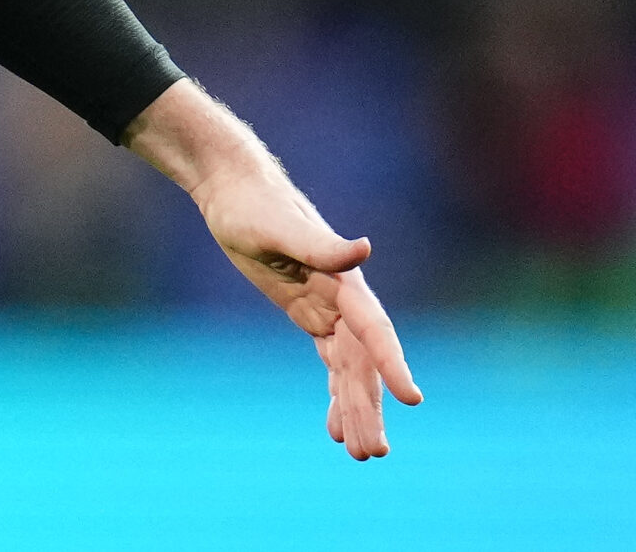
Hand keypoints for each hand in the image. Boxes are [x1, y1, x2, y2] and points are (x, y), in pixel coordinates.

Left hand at [190, 163, 423, 459]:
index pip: (375, 331)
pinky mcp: (310, 316)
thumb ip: (321, 245)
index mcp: (346, 282)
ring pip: (349, 371)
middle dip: (369, 406)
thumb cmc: (254, 204)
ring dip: (357, 409)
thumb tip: (363, 247)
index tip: (412, 399)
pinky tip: (337, 428)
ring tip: (363, 454)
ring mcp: (328, 310)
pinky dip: (335, 394)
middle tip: (375, 453)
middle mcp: (345, 301)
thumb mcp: (278, 225)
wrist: (234, 191)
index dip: (392, 364)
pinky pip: (330, 364)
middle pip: (363, 363)